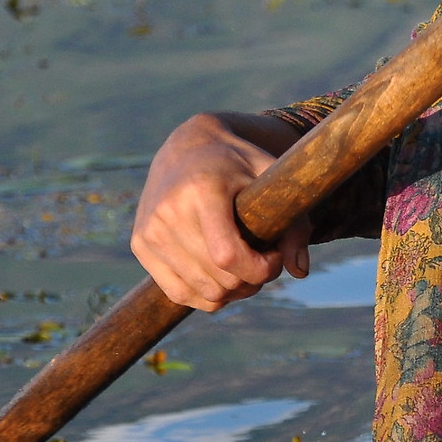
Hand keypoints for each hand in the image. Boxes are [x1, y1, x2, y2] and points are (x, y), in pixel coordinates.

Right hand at [130, 114, 309, 311]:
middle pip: (219, 279)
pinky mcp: (141, 245)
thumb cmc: (239, 164)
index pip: (228, 256)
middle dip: (252, 280)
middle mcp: (168, 211)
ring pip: (202, 292)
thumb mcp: (272, 179)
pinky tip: (221, 273)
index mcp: (201, 190)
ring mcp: (149, 231)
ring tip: (245, 265)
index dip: (260, 269)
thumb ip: (295, 223)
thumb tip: (300, 272)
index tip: (274, 256)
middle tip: (263, 259)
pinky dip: (207, 295)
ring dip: (232, 290)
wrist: (187, 147)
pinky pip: (179, 293)